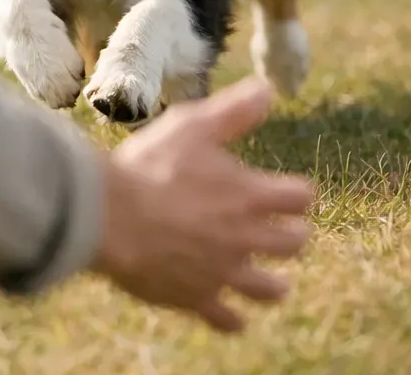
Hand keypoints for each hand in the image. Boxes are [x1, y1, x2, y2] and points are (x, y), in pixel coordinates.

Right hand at [93, 77, 313, 331]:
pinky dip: (234, 318)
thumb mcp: (192, 126)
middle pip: (294, 243)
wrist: (109, 216)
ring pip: (269, 289)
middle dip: (292, 235)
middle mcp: (247, 238)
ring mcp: (223, 272)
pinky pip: (226, 318)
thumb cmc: (150, 166)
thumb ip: (234, 111)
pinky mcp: (196, 298)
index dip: (297, 191)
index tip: (289, 190)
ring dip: (274, 283)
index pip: (301, 196)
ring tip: (273, 282)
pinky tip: (234, 317)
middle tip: (284, 232)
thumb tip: (268, 91)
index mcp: (251, 195)